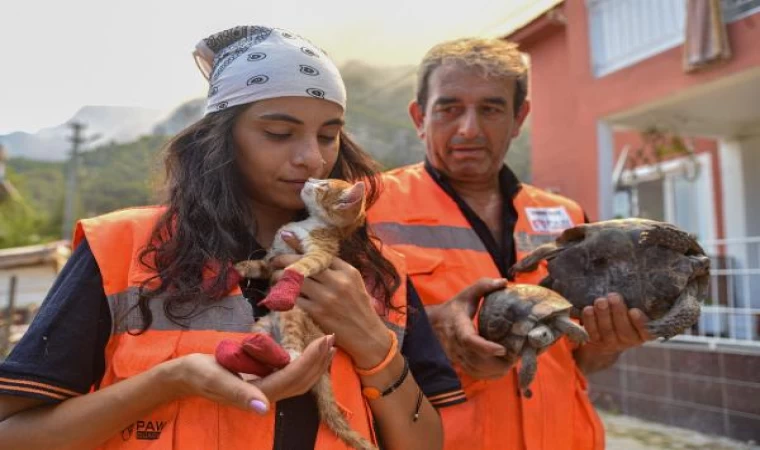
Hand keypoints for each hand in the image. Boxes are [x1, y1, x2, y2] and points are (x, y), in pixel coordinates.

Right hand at [161, 334, 334, 412]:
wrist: (187, 376)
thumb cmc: (200, 373)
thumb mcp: (217, 380)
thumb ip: (240, 394)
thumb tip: (263, 409)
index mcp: (260, 395)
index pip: (294, 377)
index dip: (311, 359)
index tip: (323, 339)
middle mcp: (267, 397)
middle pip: (302, 381)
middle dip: (319, 360)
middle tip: (331, 337)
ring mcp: (266, 392)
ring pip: (299, 382)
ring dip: (315, 363)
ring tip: (327, 345)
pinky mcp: (263, 384)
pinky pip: (290, 377)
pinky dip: (303, 365)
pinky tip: (308, 353)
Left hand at [270, 253, 389, 368]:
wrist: (366, 334)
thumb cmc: (360, 308)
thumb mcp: (355, 283)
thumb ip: (337, 270)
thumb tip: (313, 256)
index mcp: (348, 271)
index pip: (320, 253)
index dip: (300, 246)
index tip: (286, 238)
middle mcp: (338, 281)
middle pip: (305, 263)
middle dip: (284, 260)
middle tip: (273, 260)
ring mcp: (326, 296)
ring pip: (296, 280)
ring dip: (280, 277)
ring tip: (274, 277)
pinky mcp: (317, 312)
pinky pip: (295, 298)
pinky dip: (285, 294)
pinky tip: (280, 294)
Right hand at [427, 278, 515, 379]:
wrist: (432, 324)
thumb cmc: (454, 308)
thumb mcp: (466, 294)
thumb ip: (483, 286)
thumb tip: (504, 282)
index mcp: (458, 327)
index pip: (469, 340)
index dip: (485, 347)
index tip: (502, 349)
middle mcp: (456, 345)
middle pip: (477, 361)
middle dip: (498, 363)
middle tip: (516, 357)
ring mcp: (457, 356)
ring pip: (476, 370)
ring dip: (496, 370)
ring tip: (512, 362)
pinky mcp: (459, 363)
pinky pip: (475, 374)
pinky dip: (490, 375)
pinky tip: (502, 369)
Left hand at [580, 293, 653, 354]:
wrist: (607, 328)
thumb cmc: (626, 311)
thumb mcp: (634, 307)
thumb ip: (636, 300)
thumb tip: (643, 276)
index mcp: (643, 332)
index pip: (647, 332)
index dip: (641, 323)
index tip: (634, 311)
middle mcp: (629, 340)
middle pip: (625, 331)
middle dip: (618, 313)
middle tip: (613, 297)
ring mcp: (612, 342)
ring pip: (607, 331)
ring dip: (603, 315)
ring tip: (600, 301)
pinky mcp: (596, 341)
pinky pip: (593, 332)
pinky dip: (590, 321)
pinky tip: (588, 309)